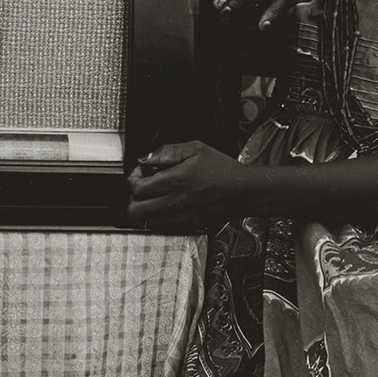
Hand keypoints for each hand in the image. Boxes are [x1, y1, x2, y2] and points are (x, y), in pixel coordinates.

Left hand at [127, 140, 256, 231]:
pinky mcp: (187, 225)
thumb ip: (167, 151)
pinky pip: (160, 227)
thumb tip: (145, 158)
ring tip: (154, 196)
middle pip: (135, 210)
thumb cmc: (223, 170)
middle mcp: (175, 202)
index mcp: (175, 181)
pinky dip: (156, 217)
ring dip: (144, 208)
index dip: (133, 178)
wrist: (244, 191)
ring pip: (145, 222)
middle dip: (133, 197)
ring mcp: (180, 217)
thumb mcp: (196, 149)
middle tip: (142, 186)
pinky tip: (165, 204)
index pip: (137, 188)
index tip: (141, 172)